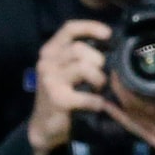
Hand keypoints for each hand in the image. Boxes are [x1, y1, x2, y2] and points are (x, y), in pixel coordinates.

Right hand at [27, 19, 112, 154]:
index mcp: (50, 52)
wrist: (44, 127)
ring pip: (83, 67)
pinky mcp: (57, 99)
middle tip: (102, 75)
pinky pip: (86, 96)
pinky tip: (98, 106)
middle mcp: (47, 62)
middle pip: (79, 48)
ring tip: (100, 89)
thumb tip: (110, 46)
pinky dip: (97, 101)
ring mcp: (50, 80)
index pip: (69, 29)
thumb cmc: (61, 95)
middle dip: (98, 60)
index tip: (108, 34)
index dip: (90, 27)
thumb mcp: (65, 71)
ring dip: (99, 79)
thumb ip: (79, 57)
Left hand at [102, 46, 154, 154]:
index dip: (129, 75)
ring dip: (117, 99)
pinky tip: (109, 107)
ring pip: (130, 115)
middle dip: (119, 85)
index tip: (123, 61)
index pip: (145, 86)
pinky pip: (133, 129)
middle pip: (132, 101)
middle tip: (114, 69)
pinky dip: (119, 117)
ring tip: (111, 83)